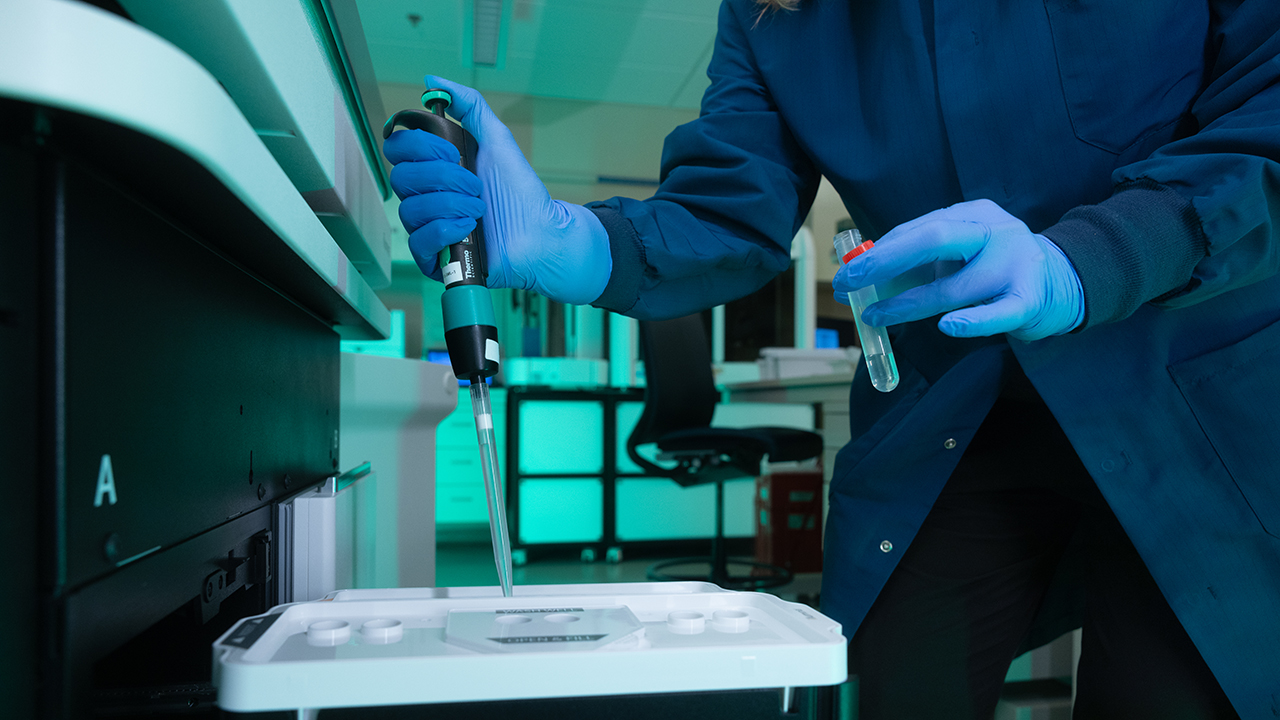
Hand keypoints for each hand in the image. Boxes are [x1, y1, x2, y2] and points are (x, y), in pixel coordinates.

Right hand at [382, 76, 610, 305]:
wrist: (542, 234)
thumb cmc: (521, 193)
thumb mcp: (497, 139)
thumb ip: (469, 106)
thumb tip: (433, 80)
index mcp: (434, 169)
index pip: (397, 149)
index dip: (421, 147)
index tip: (454, 152)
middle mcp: (426, 197)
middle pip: (400, 178)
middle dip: (444, 178)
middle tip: (475, 186)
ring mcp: (428, 228)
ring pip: (409, 210)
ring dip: (450, 205)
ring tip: (479, 210)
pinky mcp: (435, 259)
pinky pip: (418, 242)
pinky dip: (444, 230)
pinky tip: (468, 229)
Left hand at [833, 199, 1083, 341]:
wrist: (1061, 282)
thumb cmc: (994, 268)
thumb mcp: (961, 253)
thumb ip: (919, 261)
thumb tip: (859, 279)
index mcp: (974, 215)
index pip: (919, 228)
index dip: (879, 251)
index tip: (848, 270)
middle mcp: (995, 232)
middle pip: (936, 238)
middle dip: (886, 260)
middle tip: (850, 281)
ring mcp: (1015, 264)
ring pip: (955, 286)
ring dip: (908, 304)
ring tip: (876, 316)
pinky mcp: (1029, 299)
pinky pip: (997, 313)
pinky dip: (972, 321)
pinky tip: (948, 326)